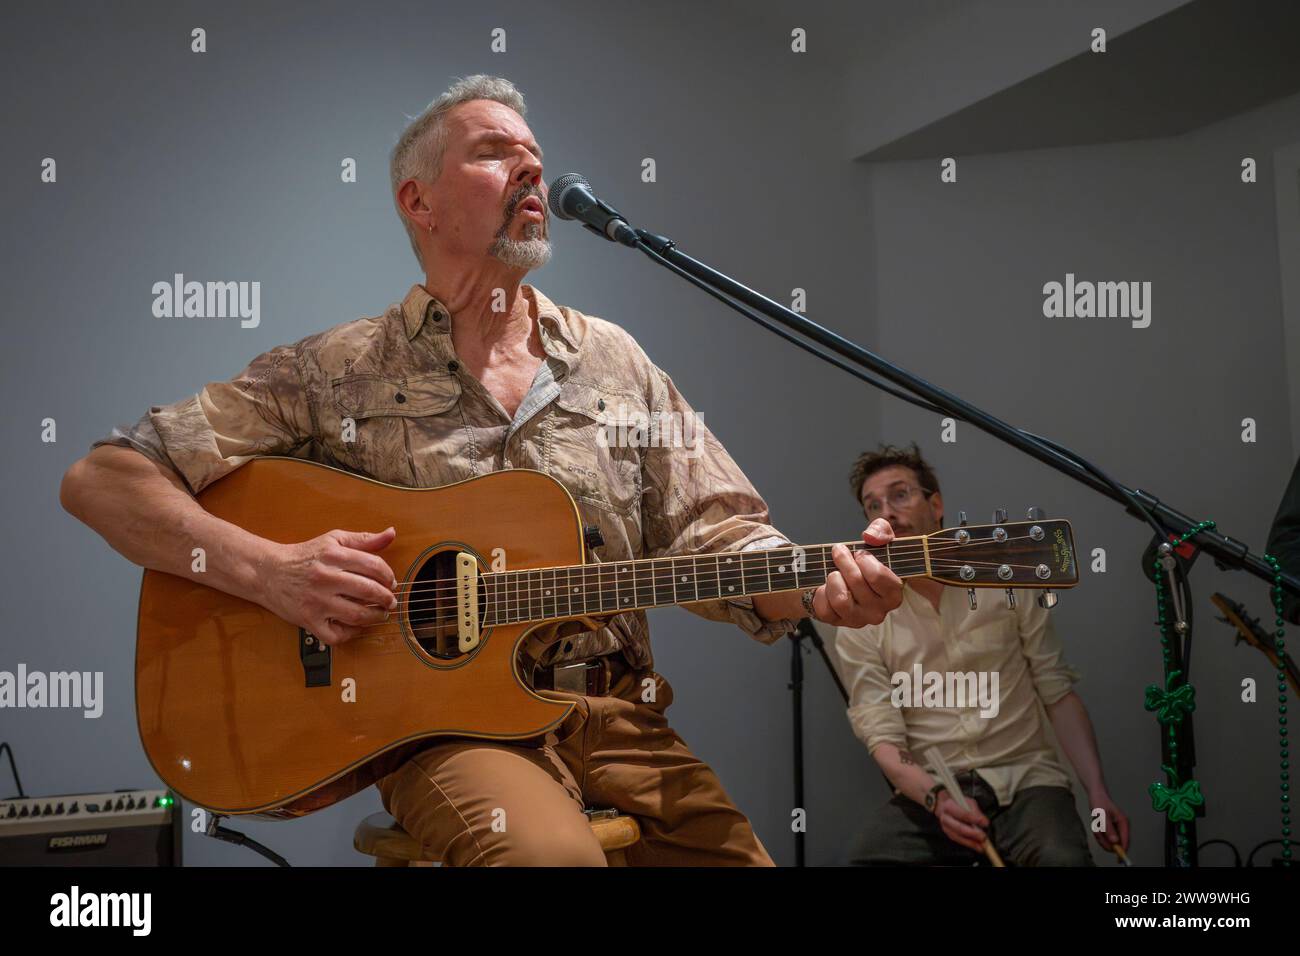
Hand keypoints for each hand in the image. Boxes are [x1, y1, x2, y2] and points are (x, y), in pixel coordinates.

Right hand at [260, 527, 398, 645]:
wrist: (268, 572)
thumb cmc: (304, 556)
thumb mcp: (333, 540)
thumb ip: (364, 539)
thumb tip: (391, 533)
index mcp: (334, 556)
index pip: (374, 566)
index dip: (388, 576)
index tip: (391, 582)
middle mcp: (325, 578)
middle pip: (368, 591)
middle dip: (386, 599)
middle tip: (390, 602)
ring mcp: (316, 601)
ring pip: (357, 615)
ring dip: (375, 617)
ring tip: (380, 615)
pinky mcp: (308, 620)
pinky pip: (336, 634)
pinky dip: (351, 634)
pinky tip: (357, 626)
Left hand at [808, 519, 902, 626]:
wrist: (851, 579)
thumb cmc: (869, 562)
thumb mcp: (881, 541)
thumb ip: (881, 531)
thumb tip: (870, 536)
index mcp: (893, 594)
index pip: (877, 576)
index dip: (865, 560)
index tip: (860, 553)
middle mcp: (878, 611)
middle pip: (856, 582)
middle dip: (844, 561)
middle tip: (840, 551)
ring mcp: (857, 619)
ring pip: (840, 599)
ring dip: (833, 578)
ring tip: (834, 571)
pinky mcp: (837, 622)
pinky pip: (824, 608)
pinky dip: (821, 592)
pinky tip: (827, 585)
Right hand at [934, 790, 990, 852]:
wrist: (944, 805)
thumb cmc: (957, 803)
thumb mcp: (968, 802)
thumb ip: (975, 811)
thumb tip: (984, 821)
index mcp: (949, 806)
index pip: (963, 814)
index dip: (975, 819)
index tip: (985, 823)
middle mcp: (945, 817)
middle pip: (959, 828)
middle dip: (973, 833)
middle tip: (983, 836)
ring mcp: (945, 827)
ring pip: (958, 837)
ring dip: (971, 842)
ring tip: (982, 845)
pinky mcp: (948, 833)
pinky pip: (958, 840)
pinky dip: (968, 844)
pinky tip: (976, 846)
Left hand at [1088, 789, 1129, 851]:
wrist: (1096, 795)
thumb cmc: (1100, 802)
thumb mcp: (1102, 815)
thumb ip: (1108, 829)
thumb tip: (1115, 842)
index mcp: (1123, 822)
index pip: (1125, 840)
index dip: (1122, 849)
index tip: (1117, 856)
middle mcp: (1122, 826)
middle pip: (1116, 843)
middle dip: (1104, 839)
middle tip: (1097, 830)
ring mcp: (1117, 828)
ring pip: (1108, 840)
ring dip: (1100, 835)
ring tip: (1096, 823)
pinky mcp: (1111, 829)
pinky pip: (1104, 837)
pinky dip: (1098, 833)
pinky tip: (1096, 824)